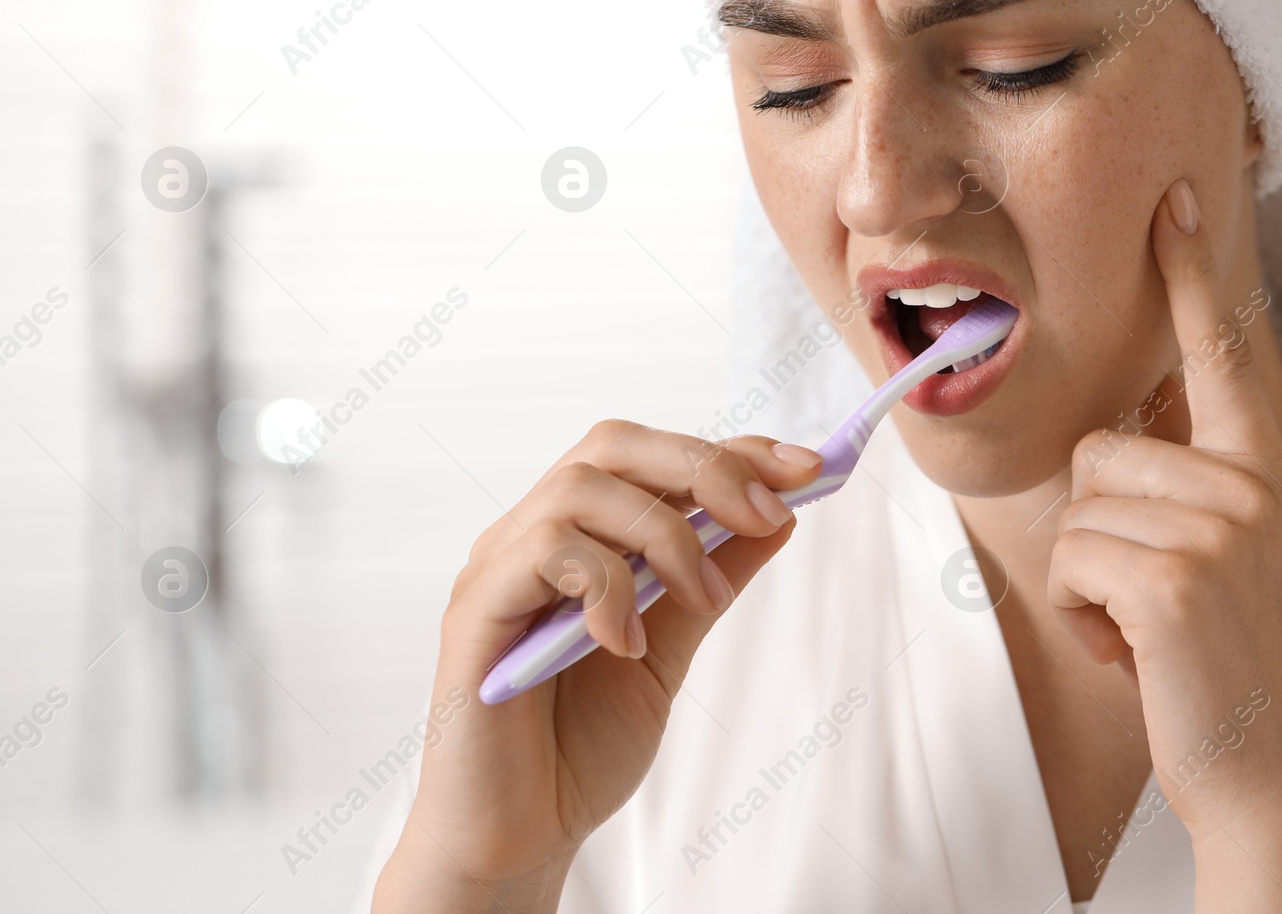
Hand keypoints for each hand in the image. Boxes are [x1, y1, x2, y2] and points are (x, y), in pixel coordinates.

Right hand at [374, 423, 823, 913]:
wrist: (520, 836)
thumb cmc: (580, 745)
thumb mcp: (672, 649)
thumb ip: (712, 579)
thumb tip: (779, 516)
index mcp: (582, 536)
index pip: (656, 457)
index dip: (732, 451)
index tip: (805, 468)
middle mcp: (534, 534)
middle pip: (614, 445)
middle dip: (704, 468)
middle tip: (766, 516)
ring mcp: (499, 566)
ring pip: (582, 487)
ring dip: (664, 534)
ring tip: (700, 601)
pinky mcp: (475, 609)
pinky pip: (543, 552)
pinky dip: (605, 585)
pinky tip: (626, 642)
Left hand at [1048, 180, 1281, 910]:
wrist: (1266, 771)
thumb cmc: (1220, 659)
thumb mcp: (1225, 554)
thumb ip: (1190, 482)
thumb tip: (1120, 430)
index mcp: (1265, 469)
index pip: (1219, 351)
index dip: (1190, 274)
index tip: (1172, 198)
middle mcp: (1253, 484)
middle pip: (1098, 446)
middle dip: (1097, 527)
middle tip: (1151, 596)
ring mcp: (1220, 528)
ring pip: (1077, 505)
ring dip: (1087, 577)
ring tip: (1145, 626)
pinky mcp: (1174, 577)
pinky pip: (1070, 558)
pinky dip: (1081, 614)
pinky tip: (1132, 651)